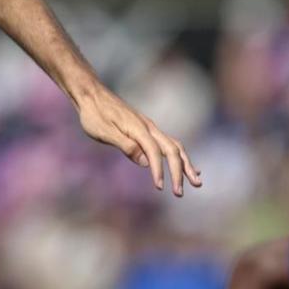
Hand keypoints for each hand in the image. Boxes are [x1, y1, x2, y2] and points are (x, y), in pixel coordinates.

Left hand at [74, 84, 202, 196]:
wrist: (91, 94)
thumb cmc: (94, 114)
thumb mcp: (104, 132)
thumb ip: (126, 146)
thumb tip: (145, 162)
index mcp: (139, 129)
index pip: (154, 152)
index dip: (159, 171)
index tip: (160, 188)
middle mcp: (149, 127)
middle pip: (173, 150)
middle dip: (180, 172)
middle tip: (180, 193)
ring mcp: (150, 128)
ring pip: (175, 146)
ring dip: (186, 165)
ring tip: (196, 181)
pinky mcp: (146, 130)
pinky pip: (169, 144)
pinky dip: (179, 156)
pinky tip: (185, 166)